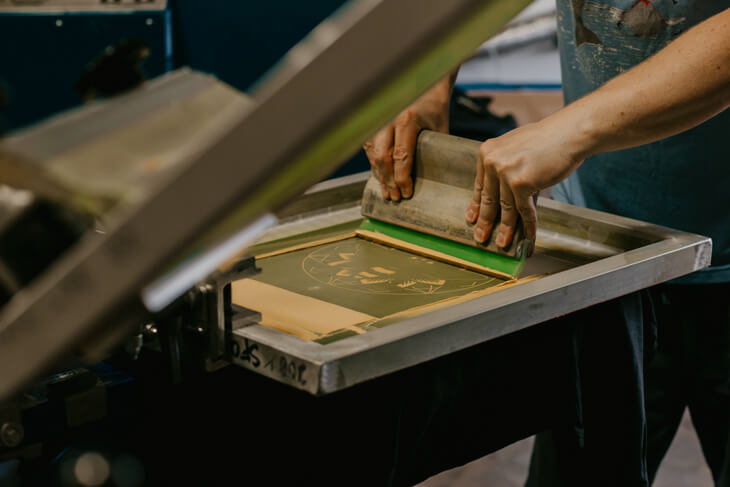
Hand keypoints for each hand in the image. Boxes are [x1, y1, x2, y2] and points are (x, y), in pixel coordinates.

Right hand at [363, 92, 448, 200]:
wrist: (425, 88)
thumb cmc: (435, 110)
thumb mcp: (440, 130)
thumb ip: (434, 152)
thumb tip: (433, 180)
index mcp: (407, 120)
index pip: (400, 155)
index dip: (402, 178)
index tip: (407, 192)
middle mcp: (389, 119)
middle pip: (382, 156)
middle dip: (388, 180)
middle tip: (396, 196)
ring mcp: (379, 121)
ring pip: (373, 153)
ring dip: (379, 174)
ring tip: (388, 191)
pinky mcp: (374, 124)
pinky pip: (369, 147)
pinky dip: (374, 164)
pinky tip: (381, 177)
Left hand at [465, 116, 588, 246]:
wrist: (568, 133)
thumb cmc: (546, 139)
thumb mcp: (514, 147)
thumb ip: (503, 164)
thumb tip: (499, 189)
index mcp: (487, 152)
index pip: (480, 185)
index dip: (476, 204)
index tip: (472, 217)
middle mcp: (492, 162)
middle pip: (488, 199)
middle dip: (485, 221)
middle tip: (480, 236)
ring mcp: (506, 173)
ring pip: (505, 208)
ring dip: (505, 229)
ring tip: (502, 243)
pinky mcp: (521, 183)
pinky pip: (523, 210)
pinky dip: (527, 224)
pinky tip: (528, 235)